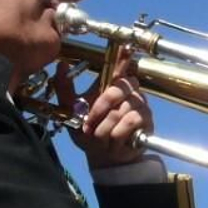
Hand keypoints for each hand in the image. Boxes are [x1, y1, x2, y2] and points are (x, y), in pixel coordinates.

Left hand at [57, 47, 153, 169]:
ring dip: (105, 128)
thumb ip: (64, 88)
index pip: (118, 67)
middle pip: (117, 88)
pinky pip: (129, 122)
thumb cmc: (89, 133)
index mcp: (110, 86)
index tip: (126, 49)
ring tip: (100, 139)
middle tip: (89, 124)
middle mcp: (127, 91)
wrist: (103, 158)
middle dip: (100, 109)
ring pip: (121, 110)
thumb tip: (61, 64)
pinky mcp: (146, 119)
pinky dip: (117, 135)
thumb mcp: (71, 110)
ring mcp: (138, 104)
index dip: (123, 58)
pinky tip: (114, 143)